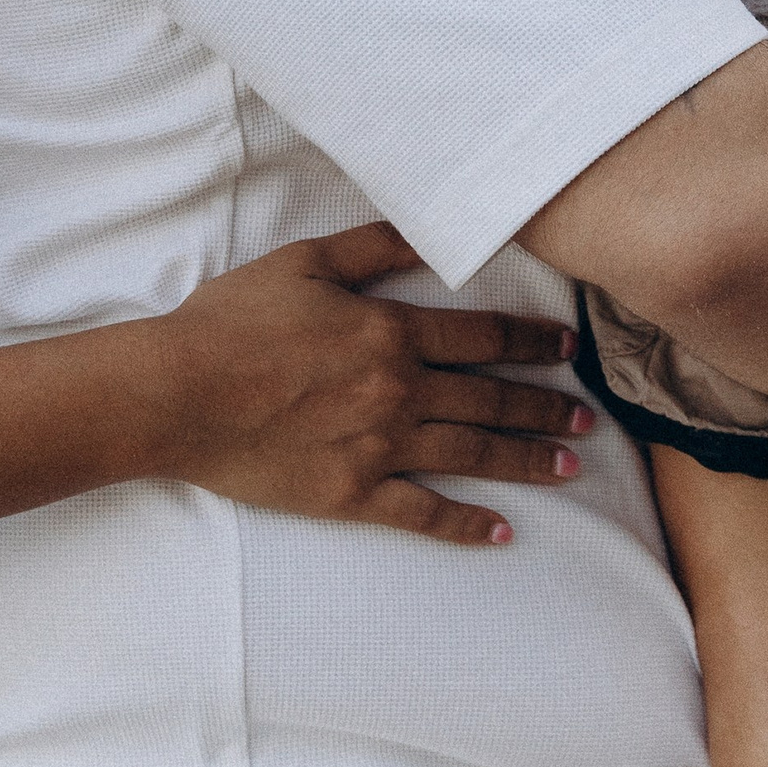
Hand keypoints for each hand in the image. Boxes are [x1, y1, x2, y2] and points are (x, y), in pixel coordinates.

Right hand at [152, 221, 591, 544]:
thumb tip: (432, 235)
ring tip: (567, 467)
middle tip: (587, 418)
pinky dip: (465, 524)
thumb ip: (374, 246)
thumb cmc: (234, 321)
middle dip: (544, 407)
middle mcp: (398, 390)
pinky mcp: (352, 494)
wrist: (180, 393)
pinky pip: (423, 512)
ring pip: (471, 453)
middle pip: (489, 398)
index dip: (529, 340)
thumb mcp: (306, 262)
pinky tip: (500, 531)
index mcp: (390, 331)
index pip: (481, 335)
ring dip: (524, 460)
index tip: (567, 348)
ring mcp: (379, 447)